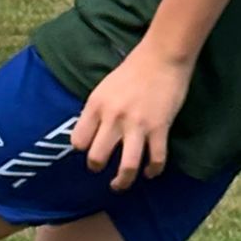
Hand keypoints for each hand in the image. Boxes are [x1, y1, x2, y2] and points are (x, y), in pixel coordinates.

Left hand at [70, 44, 192, 189]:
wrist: (162, 56)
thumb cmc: (134, 69)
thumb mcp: (105, 87)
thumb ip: (97, 110)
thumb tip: (91, 132)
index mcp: (96, 105)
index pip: (78, 140)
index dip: (82, 148)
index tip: (89, 149)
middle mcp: (113, 117)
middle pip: (97, 158)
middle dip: (97, 167)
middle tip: (102, 169)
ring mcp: (137, 125)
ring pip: (127, 167)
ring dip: (122, 181)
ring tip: (120, 184)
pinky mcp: (159, 128)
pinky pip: (155, 160)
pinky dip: (152, 171)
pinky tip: (150, 172)